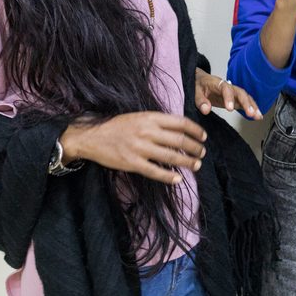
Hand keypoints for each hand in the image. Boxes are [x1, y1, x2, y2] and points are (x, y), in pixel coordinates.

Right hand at [60, 112, 206, 184]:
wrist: (92, 137)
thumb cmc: (118, 126)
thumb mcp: (139, 116)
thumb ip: (158, 121)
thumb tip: (181, 128)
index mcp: (150, 118)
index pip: (180, 123)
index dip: (196, 130)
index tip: (203, 137)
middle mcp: (147, 132)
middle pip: (179, 141)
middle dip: (195, 148)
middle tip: (202, 153)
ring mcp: (139, 148)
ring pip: (171, 157)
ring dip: (187, 162)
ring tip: (197, 165)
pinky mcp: (132, 163)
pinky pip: (155, 171)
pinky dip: (169, 176)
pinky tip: (178, 179)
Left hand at [195, 68, 261, 119]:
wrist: (201, 80)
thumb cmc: (198, 84)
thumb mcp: (195, 91)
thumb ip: (200, 100)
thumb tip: (206, 109)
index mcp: (218, 83)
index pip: (226, 89)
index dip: (229, 98)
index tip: (230, 109)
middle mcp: (228, 87)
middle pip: (240, 92)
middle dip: (247, 103)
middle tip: (250, 113)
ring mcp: (233, 93)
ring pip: (245, 97)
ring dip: (253, 106)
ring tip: (258, 116)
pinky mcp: (235, 99)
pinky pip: (245, 103)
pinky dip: (252, 108)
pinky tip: (258, 116)